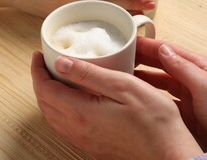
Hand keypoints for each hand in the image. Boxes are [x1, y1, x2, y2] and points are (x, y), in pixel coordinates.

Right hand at [0, 0, 153, 16]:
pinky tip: (115, 18)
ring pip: (96, 12)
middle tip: (151, 4)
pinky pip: (85, 18)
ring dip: (119, 12)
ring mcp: (62, 9)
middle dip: (129, 3)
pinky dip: (102, 18)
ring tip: (140, 14)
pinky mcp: (58, 16)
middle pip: (103, 0)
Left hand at [31, 51, 201, 159]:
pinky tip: (70, 102)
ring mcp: (84, 140)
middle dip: (39, 81)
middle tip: (44, 64)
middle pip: (44, 103)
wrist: (168, 154)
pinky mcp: (92, 145)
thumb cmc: (154, 122)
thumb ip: (90, 75)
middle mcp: (77, 129)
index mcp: (81, 112)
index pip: (45, 88)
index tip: (38, 56)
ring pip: (51, 116)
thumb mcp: (124, 87)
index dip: (37, 70)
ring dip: (47, 96)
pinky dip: (58, 109)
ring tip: (55, 79)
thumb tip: (62, 63)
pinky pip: (63, 126)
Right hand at [134, 37, 206, 159]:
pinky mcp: (184, 111)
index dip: (147, 44)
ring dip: (142, 74)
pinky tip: (138, 94)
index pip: (168, 50)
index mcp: (199, 67)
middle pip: (161, 63)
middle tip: (120, 53)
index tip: (128, 39)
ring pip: (159, 80)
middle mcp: (191, 78)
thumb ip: (184, 68)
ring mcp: (187, 95)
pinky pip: (162, 98)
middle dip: (141, 56)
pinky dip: (149, 94)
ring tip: (123, 71)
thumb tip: (165, 49)